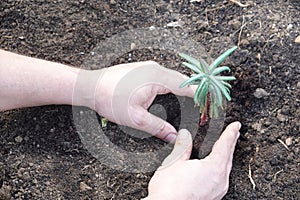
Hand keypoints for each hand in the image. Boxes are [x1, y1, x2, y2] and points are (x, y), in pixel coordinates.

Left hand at [74, 61, 193, 141]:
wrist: (89, 86)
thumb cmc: (110, 100)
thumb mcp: (136, 118)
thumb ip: (158, 127)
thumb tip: (174, 137)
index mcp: (157, 78)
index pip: (186, 86)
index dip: (200, 95)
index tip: (209, 103)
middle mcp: (155, 69)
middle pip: (182, 80)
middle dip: (194, 92)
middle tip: (202, 105)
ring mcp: (148, 67)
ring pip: (173, 77)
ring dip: (183, 88)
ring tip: (192, 101)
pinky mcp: (142, 69)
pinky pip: (164, 76)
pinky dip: (172, 85)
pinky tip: (173, 94)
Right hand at [144, 122, 240, 199]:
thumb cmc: (170, 191)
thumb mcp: (175, 162)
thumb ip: (182, 146)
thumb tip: (184, 134)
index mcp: (214, 168)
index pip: (225, 146)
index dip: (230, 133)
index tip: (236, 125)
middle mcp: (220, 181)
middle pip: (229, 157)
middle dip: (231, 144)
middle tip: (235, 133)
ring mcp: (217, 191)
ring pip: (226, 169)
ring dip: (227, 156)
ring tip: (226, 149)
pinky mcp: (211, 198)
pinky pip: (221, 178)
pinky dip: (220, 168)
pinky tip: (214, 168)